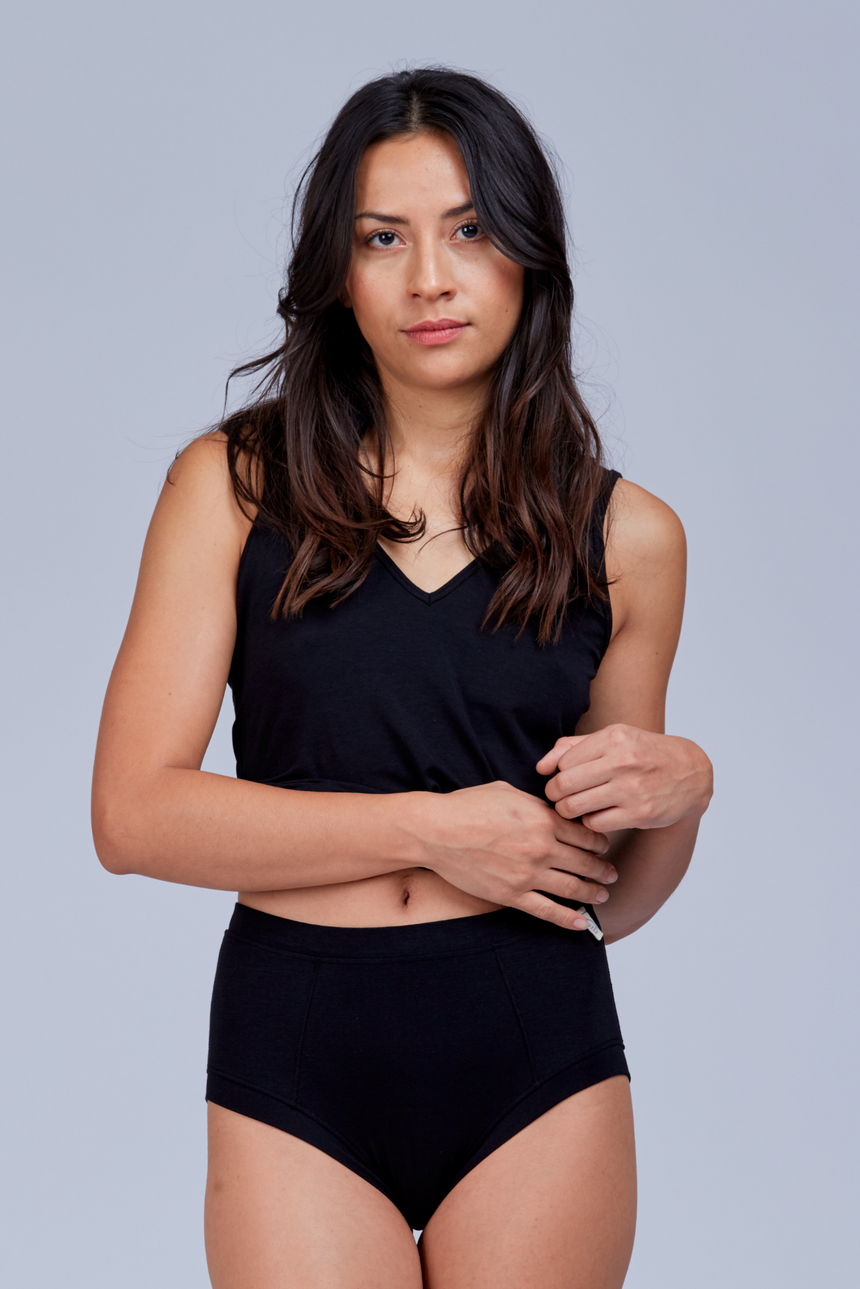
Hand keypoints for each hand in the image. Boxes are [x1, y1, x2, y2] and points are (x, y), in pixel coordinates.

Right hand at [417, 781, 617, 930]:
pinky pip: (547, 911)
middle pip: (585, 863)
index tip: (603, 846)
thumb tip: (553, 810)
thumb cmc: (468, 806)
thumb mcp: (510, 792)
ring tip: (602, 895)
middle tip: (611, 873)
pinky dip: (568, 919)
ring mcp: (528, 874)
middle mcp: (542, 848)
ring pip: (572, 888)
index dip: (599, 842)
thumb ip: (537, 805)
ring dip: (592, 893)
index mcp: (544, 820)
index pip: (586, 835)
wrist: (438, 831)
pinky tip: (580, 923)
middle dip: (602, 869)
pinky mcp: (511, 894)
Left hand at [537, 724, 712, 831]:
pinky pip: (595, 824)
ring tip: (574, 808)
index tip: (563, 780)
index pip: (563, 762)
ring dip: (568, 811)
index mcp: (613, 738)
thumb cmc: (643, 753)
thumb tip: (540, 768)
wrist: (691, 773)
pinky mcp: (640, 813)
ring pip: (575, 807)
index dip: (557, 774)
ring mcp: (632, 789)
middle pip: (564, 785)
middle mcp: (623, 761)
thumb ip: (573, 748)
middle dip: (554, 795)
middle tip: (559, 798)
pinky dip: (590, 822)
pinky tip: (598, 815)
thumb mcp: (613, 739)